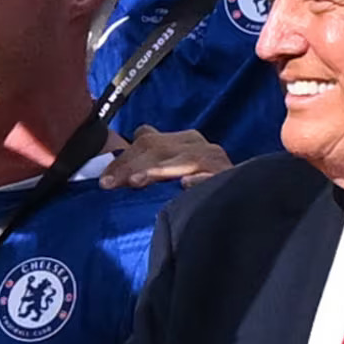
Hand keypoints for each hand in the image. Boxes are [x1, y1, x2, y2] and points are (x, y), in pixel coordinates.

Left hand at [99, 126, 230, 188]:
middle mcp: (194, 144)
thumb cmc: (194, 190)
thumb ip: (142, 170)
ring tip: (138, 181)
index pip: (144, 140)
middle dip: (131, 166)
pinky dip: (198, 180)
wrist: (238, 202)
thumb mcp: (164, 175)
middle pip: (157, 147)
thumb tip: (107, 180)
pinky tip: (185, 186)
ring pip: (180, 159)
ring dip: (158, 170)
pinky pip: (211, 175)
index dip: (122, 160)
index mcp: (177, 140)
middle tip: (111, 184)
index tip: (104, 181)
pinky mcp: (228, 174)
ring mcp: (212, 157)